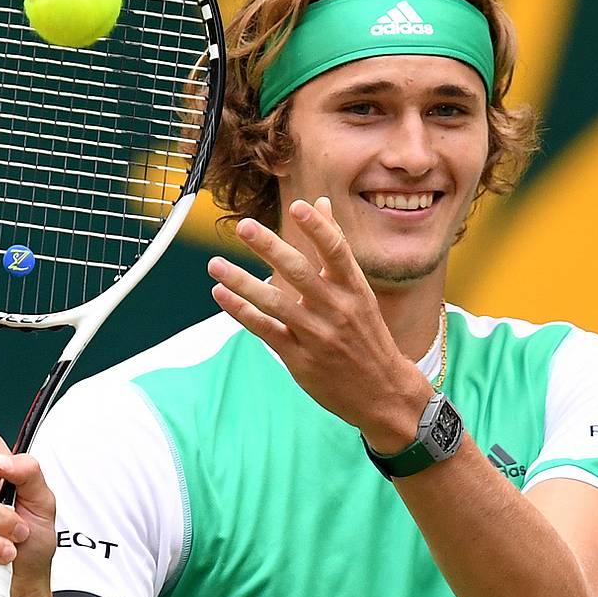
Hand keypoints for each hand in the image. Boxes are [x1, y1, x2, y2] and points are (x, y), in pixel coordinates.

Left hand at [206, 198, 428, 447]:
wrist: (382, 392)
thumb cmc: (367, 334)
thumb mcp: (359, 290)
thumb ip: (336, 248)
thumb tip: (321, 204)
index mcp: (354, 289)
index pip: (337, 252)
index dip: (318, 228)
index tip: (298, 207)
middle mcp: (337, 310)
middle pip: (300, 273)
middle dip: (270, 248)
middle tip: (245, 227)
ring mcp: (317, 335)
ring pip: (276, 303)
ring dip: (242, 282)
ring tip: (215, 264)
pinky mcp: (300, 359)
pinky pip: (266, 330)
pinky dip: (242, 312)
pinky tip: (221, 293)